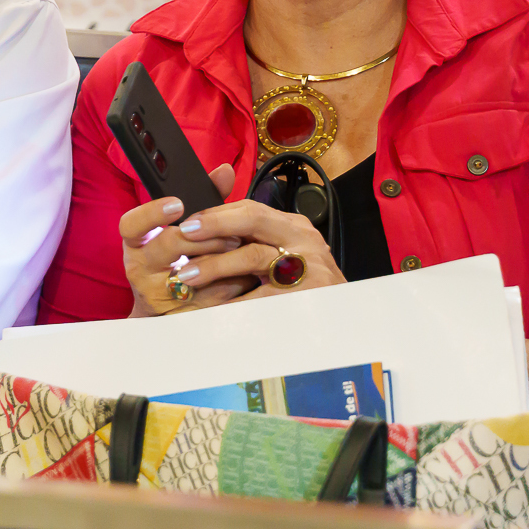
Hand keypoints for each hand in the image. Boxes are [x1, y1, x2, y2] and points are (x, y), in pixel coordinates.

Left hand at [119, 164, 345, 316]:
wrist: (345, 319)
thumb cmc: (309, 288)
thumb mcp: (285, 256)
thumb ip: (256, 241)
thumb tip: (210, 229)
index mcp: (294, 226)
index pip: (251, 208)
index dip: (217, 214)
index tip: (188, 222)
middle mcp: (302, 238)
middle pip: (252, 220)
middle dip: (214, 226)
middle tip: (183, 235)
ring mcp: (307, 265)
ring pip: (253, 256)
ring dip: (216, 265)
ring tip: (188, 275)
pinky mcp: (306, 294)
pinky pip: (262, 297)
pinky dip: (234, 303)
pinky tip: (212, 308)